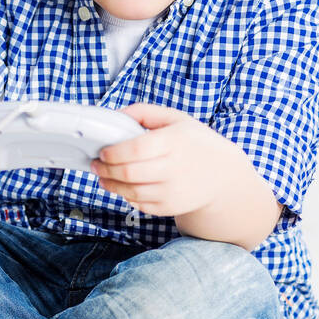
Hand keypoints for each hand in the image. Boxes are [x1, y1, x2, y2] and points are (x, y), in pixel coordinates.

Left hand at [89, 102, 238, 216]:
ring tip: (103, 176)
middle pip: (128, 173)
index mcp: (174, 141)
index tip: (102, 151)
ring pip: (130, 192)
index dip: (113, 153)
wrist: (223, 177)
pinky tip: (123, 186)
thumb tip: (116, 115)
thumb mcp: (176, 119)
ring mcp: (172, 191)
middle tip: (96, 164)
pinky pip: (139, 204)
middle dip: (105, 170)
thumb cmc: (194, 143)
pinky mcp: (170, 207)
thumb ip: (145, 112)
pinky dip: (126, 196)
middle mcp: (174, 168)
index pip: (135, 150)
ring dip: (110, 185)